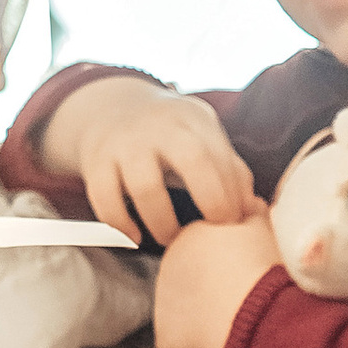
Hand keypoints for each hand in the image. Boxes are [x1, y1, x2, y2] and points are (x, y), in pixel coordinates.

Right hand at [40, 75, 258, 246]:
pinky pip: (105, 201)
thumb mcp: (202, 135)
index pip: (220, 154)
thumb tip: (252, 208)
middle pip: (192, 159)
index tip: (235, 219)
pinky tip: (135, 236)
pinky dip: (121, 225)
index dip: (232, 191)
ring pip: (145, 187)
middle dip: (210, 198)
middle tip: (215, 228)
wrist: (110, 109)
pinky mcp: (95, 164)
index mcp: (191, 119)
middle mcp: (158, 127)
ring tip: (171, 238)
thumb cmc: (170, 135)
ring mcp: (124, 144)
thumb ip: (228, 167)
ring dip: (163, 221)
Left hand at [153, 211, 282, 347]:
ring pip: (186, 311)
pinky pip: (182, 343)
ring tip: (234, 319)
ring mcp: (162, 304)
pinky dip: (198, 346)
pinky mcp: (165, 337)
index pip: (204, 249)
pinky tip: (222, 340)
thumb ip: (252, 212)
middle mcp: (167, 266)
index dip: (227, 262)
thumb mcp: (263, 228)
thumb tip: (251, 204)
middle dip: (212, 288)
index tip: (247, 271)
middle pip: (192, 280)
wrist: (255, 311)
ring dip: (204, 316)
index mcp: (190, 236)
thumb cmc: (262, 267)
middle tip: (242, 297)